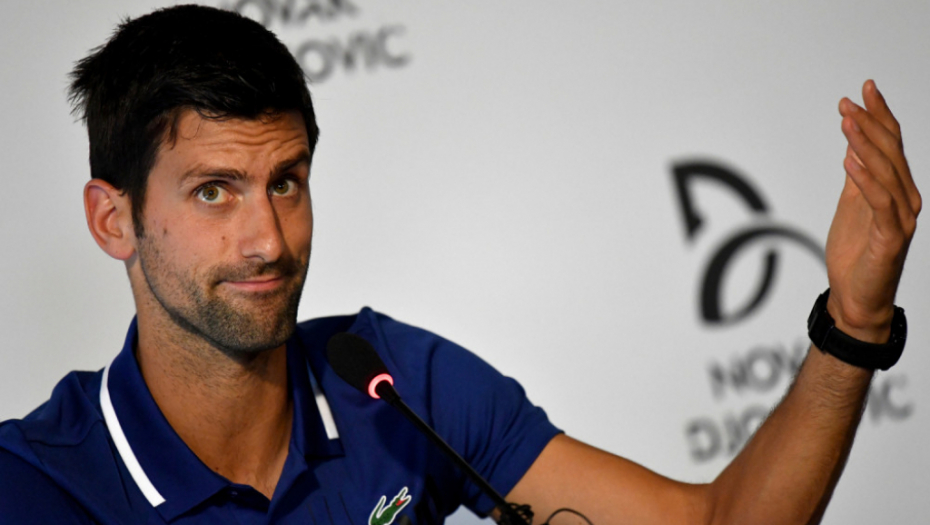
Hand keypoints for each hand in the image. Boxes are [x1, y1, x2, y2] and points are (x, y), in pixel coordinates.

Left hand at [825, 80, 920, 342]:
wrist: (856, 298)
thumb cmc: (856, 253)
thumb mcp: (852, 205)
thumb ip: (857, 176)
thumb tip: (854, 143)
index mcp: (897, 189)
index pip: (893, 143)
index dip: (880, 114)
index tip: (865, 88)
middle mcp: (906, 199)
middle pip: (891, 152)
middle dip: (870, 123)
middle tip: (849, 101)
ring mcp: (901, 218)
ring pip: (886, 172)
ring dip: (865, 144)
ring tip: (847, 121)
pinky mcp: (890, 237)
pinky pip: (879, 202)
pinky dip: (865, 179)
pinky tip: (849, 161)